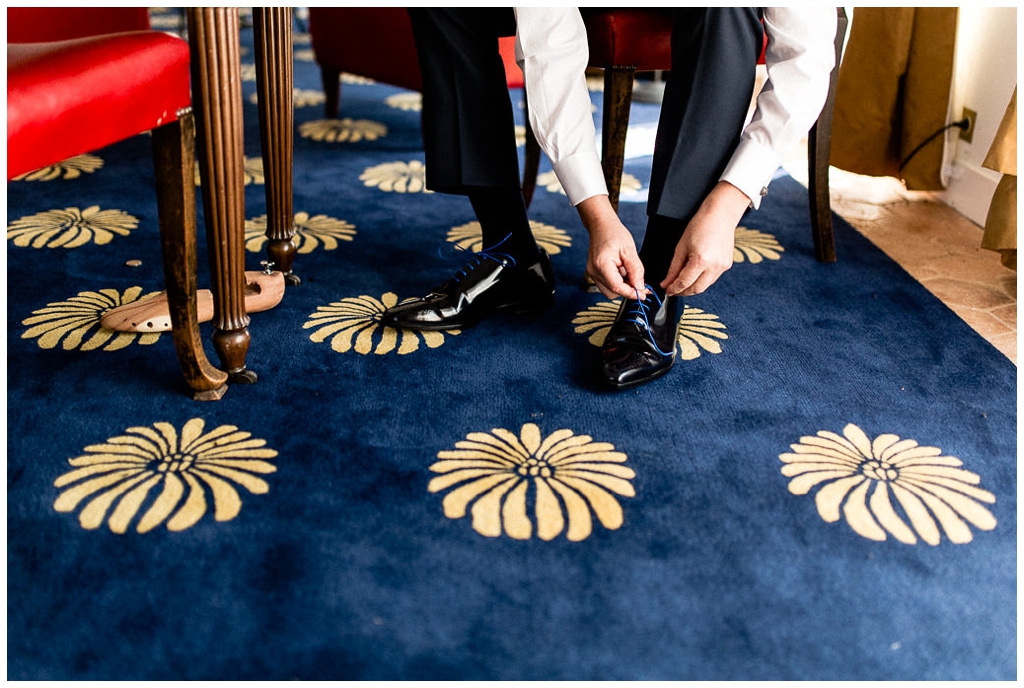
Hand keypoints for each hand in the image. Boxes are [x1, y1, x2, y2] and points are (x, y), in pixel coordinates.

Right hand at [576, 195, 644, 298]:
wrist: (601, 225)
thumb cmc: (613, 233)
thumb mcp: (629, 249)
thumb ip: (636, 270)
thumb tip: (640, 286)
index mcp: (602, 265)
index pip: (617, 287)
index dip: (631, 293)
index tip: (643, 294)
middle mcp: (594, 272)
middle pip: (613, 292)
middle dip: (627, 290)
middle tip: (640, 282)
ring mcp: (593, 273)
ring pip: (610, 291)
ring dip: (622, 287)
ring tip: (629, 273)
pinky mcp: (595, 273)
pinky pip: (607, 284)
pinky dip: (617, 282)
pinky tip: (623, 273)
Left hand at [661, 182, 749, 296]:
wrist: (720, 215)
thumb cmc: (701, 225)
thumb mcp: (681, 246)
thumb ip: (674, 267)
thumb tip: (667, 282)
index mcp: (700, 260)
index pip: (684, 283)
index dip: (673, 289)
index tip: (667, 290)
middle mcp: (714, 266)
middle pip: (696, 289)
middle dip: (682, 292)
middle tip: (673, 290)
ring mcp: (722, 267)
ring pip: (705, 286)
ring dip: (692, 288)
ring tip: (682, 283)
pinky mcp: (726, 265)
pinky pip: (712, 279)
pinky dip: (702, 281)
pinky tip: (695, 276)